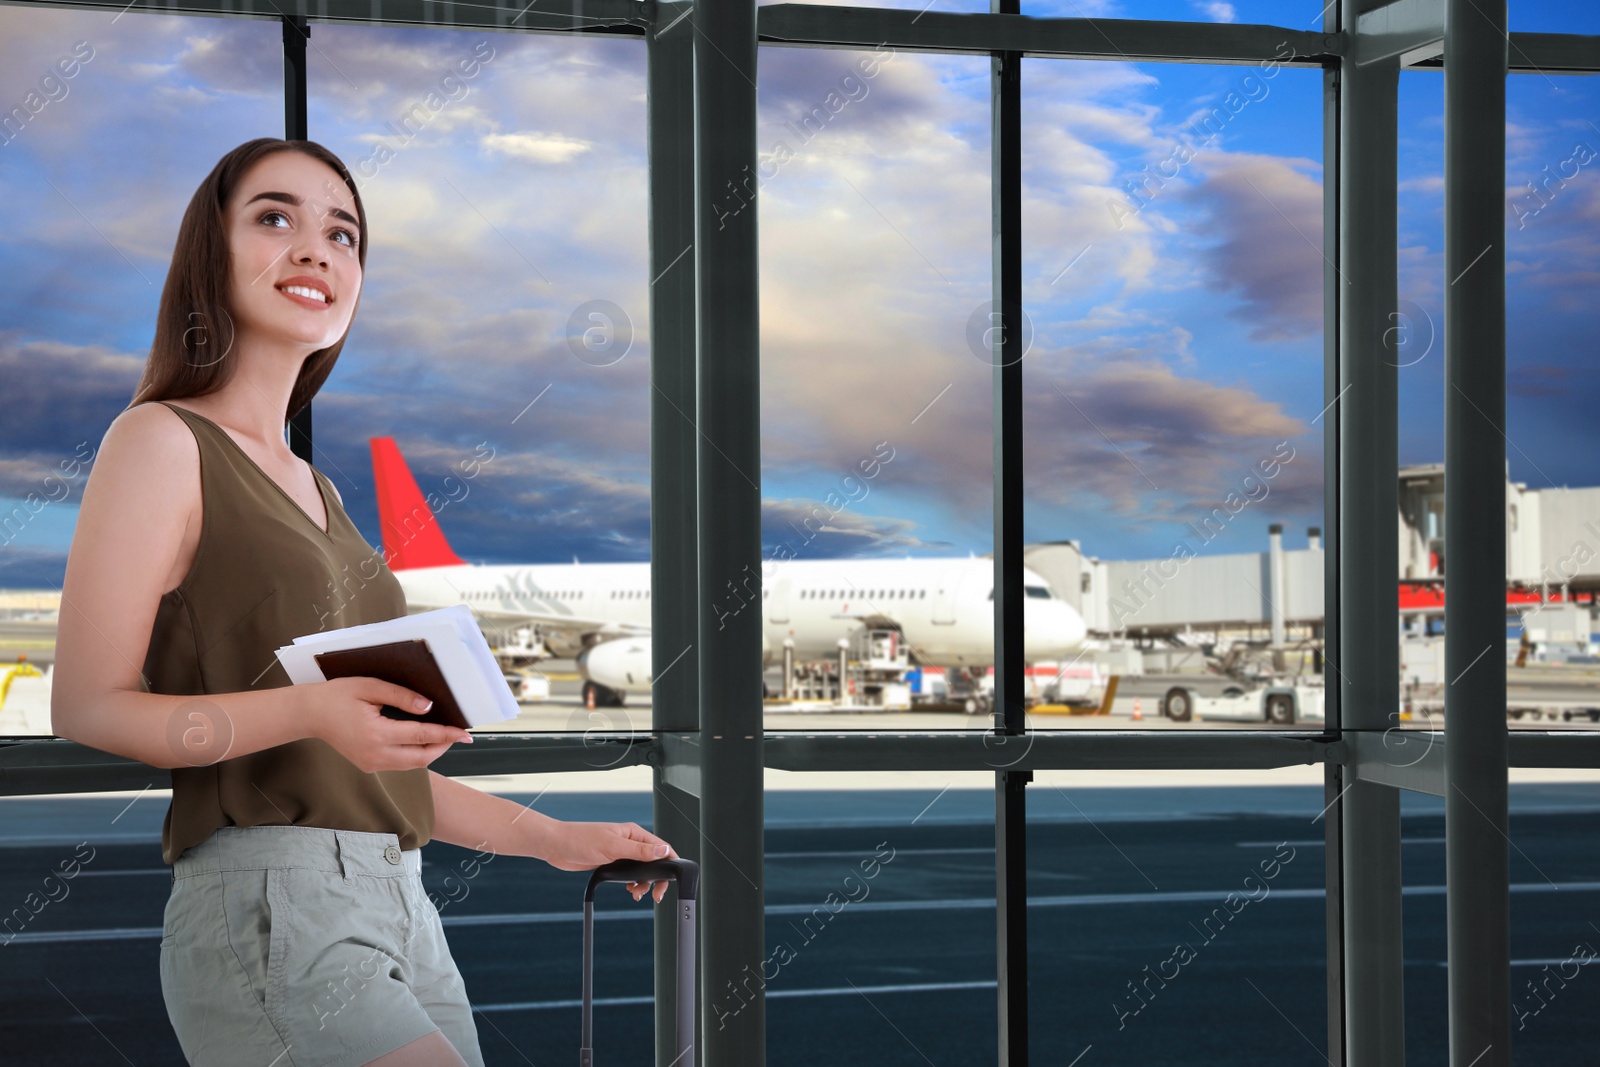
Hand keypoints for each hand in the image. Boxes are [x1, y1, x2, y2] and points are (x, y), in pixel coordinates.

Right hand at [300, 676, 472, 773]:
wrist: (310, 714)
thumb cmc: (338, 696)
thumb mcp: (370, 687)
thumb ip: (401, 697)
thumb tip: (428, 707)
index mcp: (376, 734)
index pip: (422, 737)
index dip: (447, 735)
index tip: (465, 733)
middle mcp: (375, 755)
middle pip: (421, 758)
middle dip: (443, 746)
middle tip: (458, 734)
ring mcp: (371, 764)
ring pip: (411, 764)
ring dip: (430, 752)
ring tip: (444, 736)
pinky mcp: (368, 765)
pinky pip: (399, 763)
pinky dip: (415, 753)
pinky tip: (422, 740)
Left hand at [543, 820, 678, 902]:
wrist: (557, 846)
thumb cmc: (580, 839)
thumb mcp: (613, 846)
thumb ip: (639, 850)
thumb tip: (663, 850)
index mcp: (633, 833)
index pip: (660, 846)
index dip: (670, 861)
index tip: (673, 877)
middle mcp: (629, 842)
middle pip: (653, 861)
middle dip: (657, 878)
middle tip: (656, 894)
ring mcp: (620, 853)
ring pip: (641, 870)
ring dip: (643, 883)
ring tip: (636, 893)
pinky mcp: (611, 863)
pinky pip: (629, 874)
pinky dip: (632, 883)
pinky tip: (629, 890)